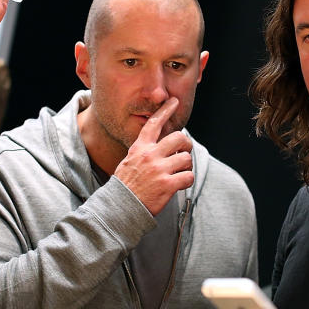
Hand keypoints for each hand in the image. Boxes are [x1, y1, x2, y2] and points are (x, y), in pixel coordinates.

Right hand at [114, 97, 193, 214]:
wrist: (119, 207)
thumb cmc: (125, 185)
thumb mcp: (129, 162)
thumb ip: (144, 152)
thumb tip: (163, 147)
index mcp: (140, 148)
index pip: (154, 123)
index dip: (165, 110)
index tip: (174, 101)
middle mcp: (150, 155)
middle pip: (179, 137)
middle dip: (186, 145)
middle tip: (183, 153)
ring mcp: (159, 170)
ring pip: (187, 158)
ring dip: (186, 166)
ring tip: (179, 173)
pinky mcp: (167, 185)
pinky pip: (189, 177)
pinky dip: (187, 181)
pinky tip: (179, 184)